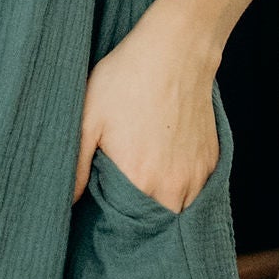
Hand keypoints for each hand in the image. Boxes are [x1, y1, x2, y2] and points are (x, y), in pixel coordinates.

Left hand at [76, 5, 219, 211]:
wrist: (175, 50)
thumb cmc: (126, 81)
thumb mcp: (87, 120)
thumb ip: (74, 168)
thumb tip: (66, 202)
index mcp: (140, 181)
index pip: (126, 228)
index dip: (114, 228)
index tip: (102, 218)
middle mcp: (174, 187)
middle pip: (154, 226)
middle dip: (137, 223)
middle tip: (119, 204)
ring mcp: (197, 176)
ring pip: (177, 211)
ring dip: (159, 207)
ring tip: (141, 186)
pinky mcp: (212, 162)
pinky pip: (195, 191)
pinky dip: (179, 188)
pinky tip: (163, 167)